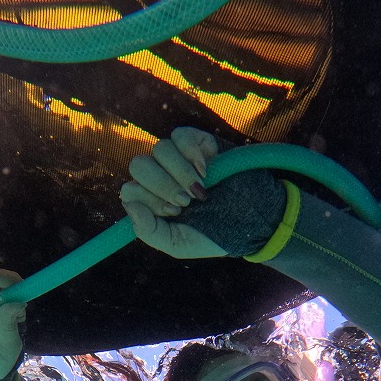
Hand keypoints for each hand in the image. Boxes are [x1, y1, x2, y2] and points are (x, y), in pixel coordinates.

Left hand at [121, 126, 224, 258]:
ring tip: (200, 190)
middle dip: (162, 185)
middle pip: (139, 165)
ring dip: (180, 173)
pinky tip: (206, 170)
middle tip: (186, 202)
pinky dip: (191, 153)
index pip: (130, 190)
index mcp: (151, 200)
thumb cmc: (212, 235)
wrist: (250, 221)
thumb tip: (129, 205)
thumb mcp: (177, 244)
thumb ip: (148, 231)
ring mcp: (177, 157)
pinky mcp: (197, 142)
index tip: (174, 213)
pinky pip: (180, 136)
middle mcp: (160, 176)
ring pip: (159, 149)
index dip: (148, 200)